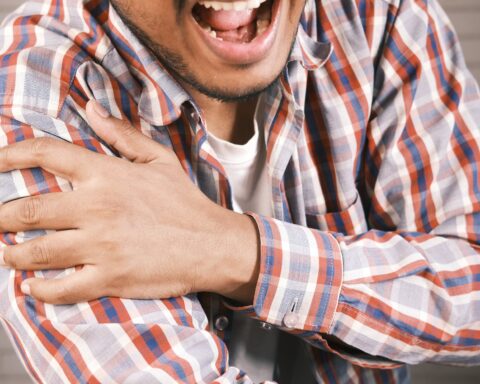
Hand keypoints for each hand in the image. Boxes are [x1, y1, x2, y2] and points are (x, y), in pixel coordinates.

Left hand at [0, 100, 258, 303]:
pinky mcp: (109, 277)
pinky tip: (33, 285)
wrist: (212, 244)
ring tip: (10, 253)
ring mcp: (101, 245)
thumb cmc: (185, 202)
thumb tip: (91, 108)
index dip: (10, 153)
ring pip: (35, 251)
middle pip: (27, 210)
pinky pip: (60, 287)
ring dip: (13, 254)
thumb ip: (121, 134)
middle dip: (0, 217)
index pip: (46, 153)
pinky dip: (38, 289)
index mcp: (107, 174)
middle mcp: (97, 207)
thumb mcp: (159, 159)